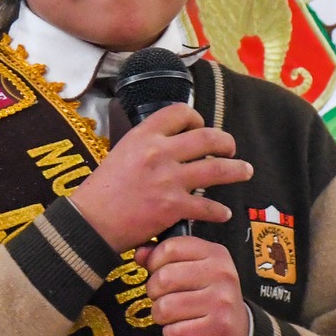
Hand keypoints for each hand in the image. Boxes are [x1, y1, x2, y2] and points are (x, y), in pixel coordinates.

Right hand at [69, 104, 251, 251]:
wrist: (90, 222)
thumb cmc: (101, 192)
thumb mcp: (120, 153)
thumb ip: (145, 146)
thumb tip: (169, 144)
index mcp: (143, 135)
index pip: (180, 113)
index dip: (196, 118)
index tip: (200, 127)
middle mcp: (159, 152)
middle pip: (207, 137)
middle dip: (226, 142)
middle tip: (231, 148)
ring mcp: (169, 180)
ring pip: (217, 170)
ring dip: (236, 170)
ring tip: (244, 171)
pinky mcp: (173, 208)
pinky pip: (207, 207)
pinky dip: (219, 212)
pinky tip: (223, 213)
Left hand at [138, 235, 250, 335]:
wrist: (237, 333)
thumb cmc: (209, 299)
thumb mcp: (193, 272)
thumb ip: (164, 259)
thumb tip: (140, 253)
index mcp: (216, 254)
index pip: (170, 247)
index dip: (154, 262)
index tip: (159, 272)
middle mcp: (222, 275)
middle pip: (164, 278)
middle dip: (155, 293)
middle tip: (165, 298)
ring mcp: (221, 303)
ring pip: (165, 307)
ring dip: (162, 316)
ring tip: (174, 316)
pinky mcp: (217, 330)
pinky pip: (173, 331)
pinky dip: (172, 334)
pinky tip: (184, 330)